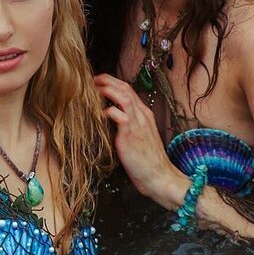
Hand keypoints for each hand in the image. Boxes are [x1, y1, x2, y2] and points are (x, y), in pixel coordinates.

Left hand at [94, 73, 186, 207]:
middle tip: (94, 79)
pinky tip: (99, 112)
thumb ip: (129, 125)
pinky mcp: (131, 135)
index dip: (114, 83)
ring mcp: (138, 124)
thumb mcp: (141, 137)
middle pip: (126, 89)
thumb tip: (112, 118)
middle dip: (109, 81)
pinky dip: (108, 111)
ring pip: (123, 98)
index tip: (100, 81)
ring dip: (108, 90)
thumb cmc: (148, 161)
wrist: (159, 176)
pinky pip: (119, 116)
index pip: (129, 91)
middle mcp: (142, 116)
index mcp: (145, 115)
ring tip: (95, 88)